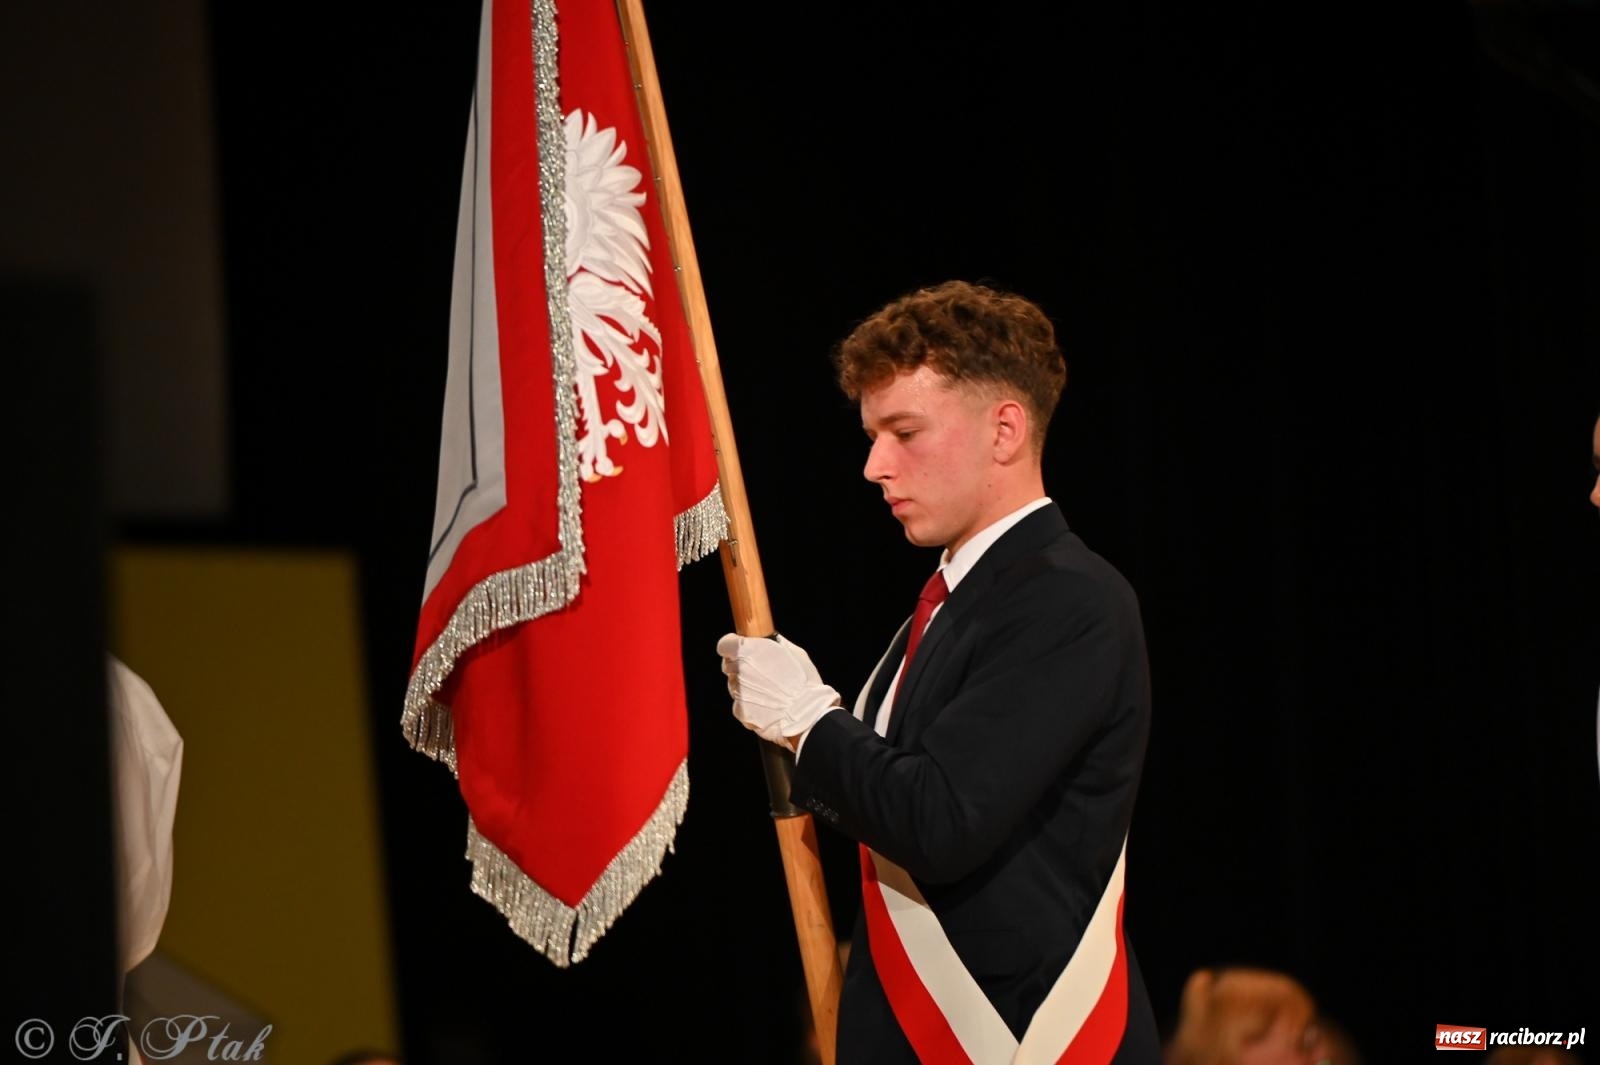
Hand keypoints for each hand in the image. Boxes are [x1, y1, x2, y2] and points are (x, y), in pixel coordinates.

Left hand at [716, 633, 840, 746]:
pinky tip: (768, 706)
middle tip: (760, 673)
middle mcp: (739, 670)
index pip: (725, 644)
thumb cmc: (805, 683)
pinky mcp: (740, 711)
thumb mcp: (796, 653)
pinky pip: (740, 705)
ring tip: (770, 692)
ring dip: (746, 687)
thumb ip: (777, 644)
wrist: (807, 715)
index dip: (732, 646)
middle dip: (740, 667)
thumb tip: (772, 640)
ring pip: (735, 686)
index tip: (739, 649)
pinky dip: (750, 705)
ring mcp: (738, 692)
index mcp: (748, 651)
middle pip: (729, 665)